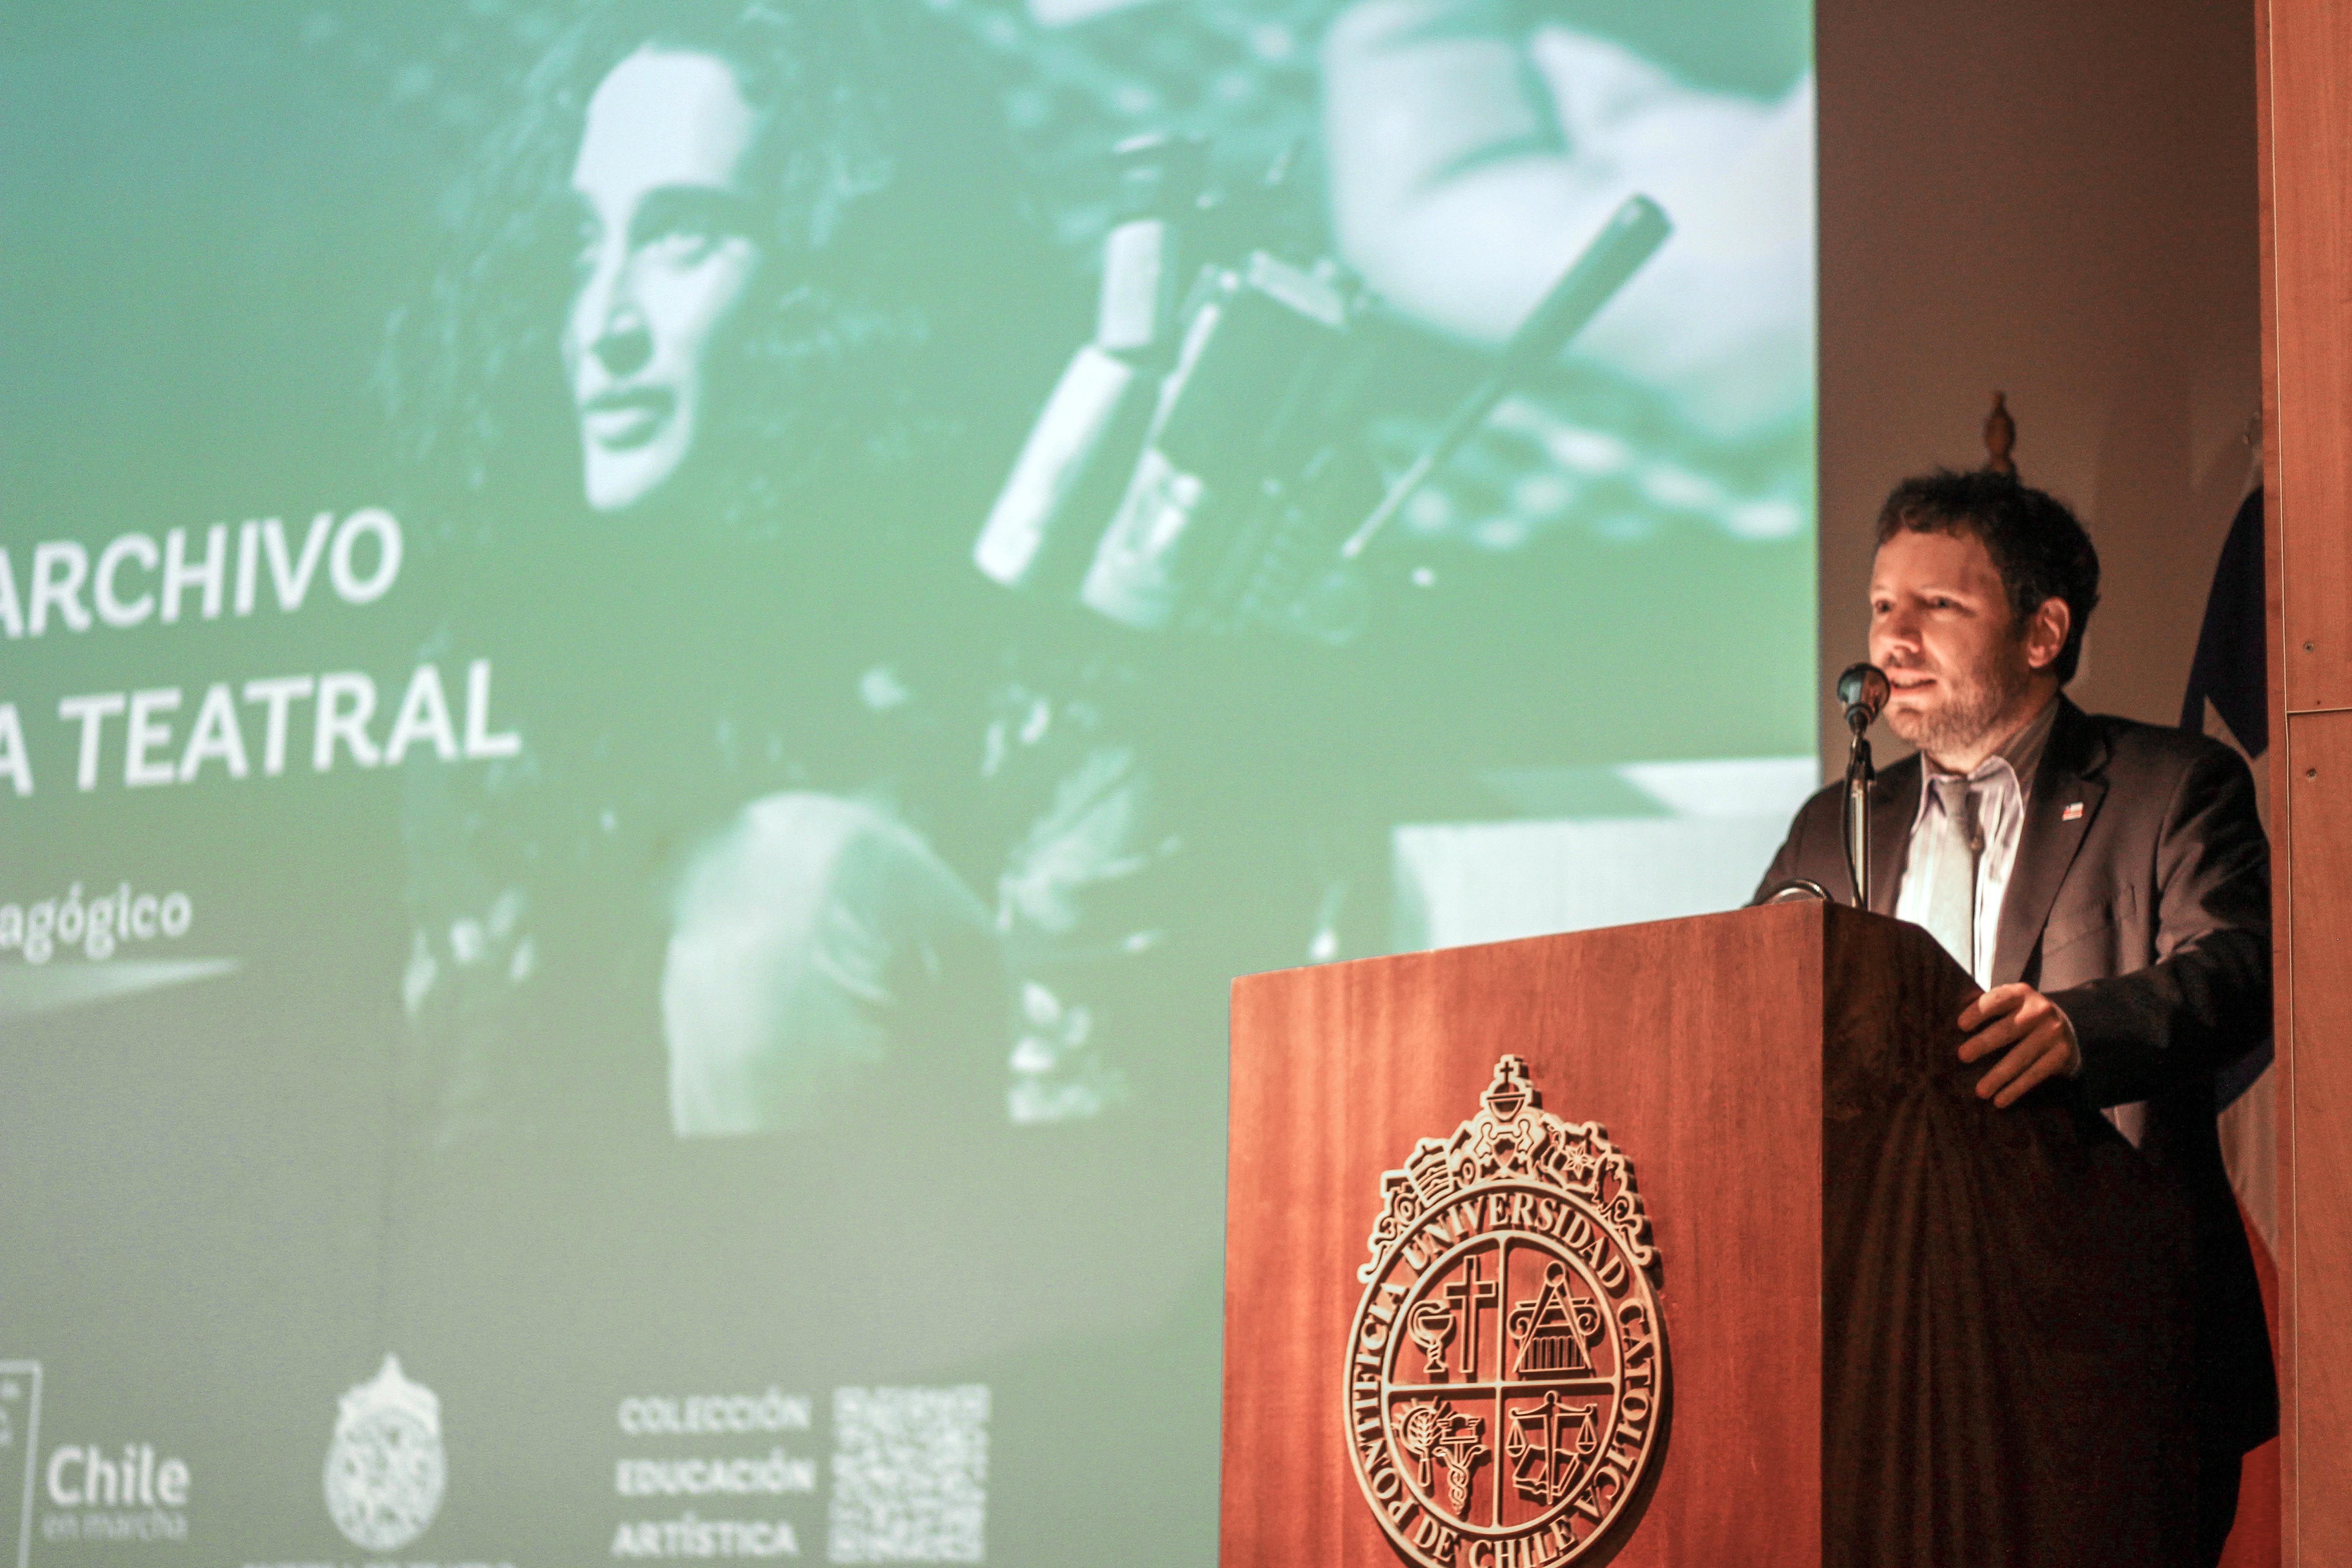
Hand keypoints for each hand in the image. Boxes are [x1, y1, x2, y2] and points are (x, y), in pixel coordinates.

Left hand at [1957, 984, 2081, 1107]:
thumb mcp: (2010, 1005)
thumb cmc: (2023, 1017)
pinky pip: (2035, 1074)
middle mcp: (2040, 1010)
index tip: (1961, 1025)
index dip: (1979, 1011)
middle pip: (2008, 1029)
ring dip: (1998, 1076)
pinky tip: (2000, 1100)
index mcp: (2021, 993)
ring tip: (1980, 1091)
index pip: (1998, 999)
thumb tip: (1948, 1023)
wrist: (2069, 1027)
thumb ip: (1987, 1009)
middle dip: (1984, 1043)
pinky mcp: (2061, 1054)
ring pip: (2021, 1057)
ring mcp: (2053, 1032)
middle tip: (1962, 1056)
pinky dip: (2016, 1088)